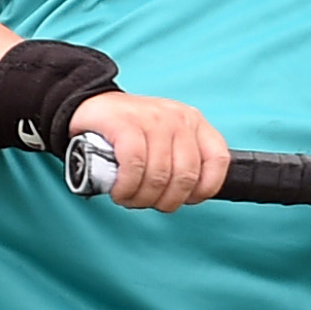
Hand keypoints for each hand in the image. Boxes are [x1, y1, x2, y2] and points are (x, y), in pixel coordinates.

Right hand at [70, 90, 230, 212]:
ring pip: (159, 176)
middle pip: (186, 176)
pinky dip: (127, 187)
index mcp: (194, 122)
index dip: (205, 189)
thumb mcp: (167, 139)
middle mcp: (178, 118)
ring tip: (129, 197)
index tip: (187, 199)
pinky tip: (120, 190)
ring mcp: (153, 119)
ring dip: (141, 198)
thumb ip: (183, 160)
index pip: (218, 160)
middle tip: (149, 202)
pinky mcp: (126, 123)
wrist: (92, 107)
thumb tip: (191, 195)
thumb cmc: (130, 130)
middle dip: (166, 201)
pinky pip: (134, 166)